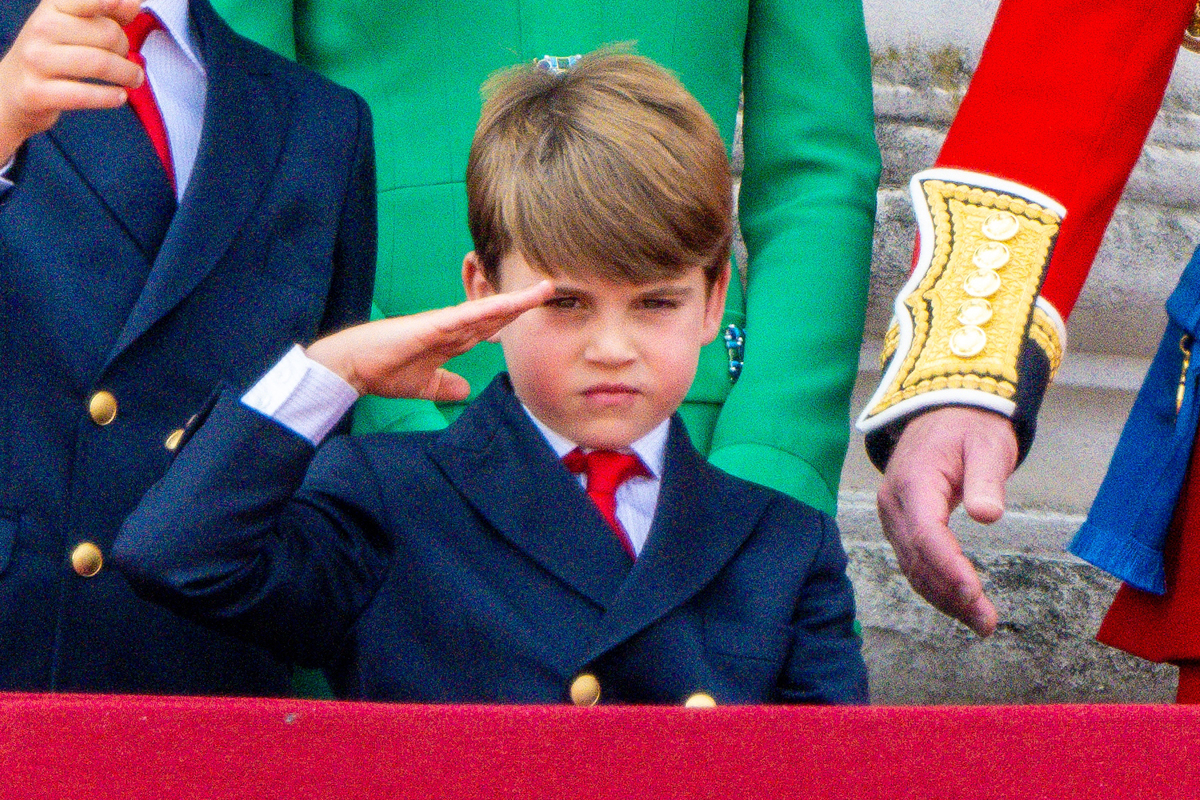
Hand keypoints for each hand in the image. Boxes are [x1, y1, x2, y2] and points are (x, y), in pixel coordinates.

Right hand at [0, 0, 142, 162]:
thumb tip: (133, 3)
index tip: (124, 5)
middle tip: (128, 60)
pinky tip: (119, 96)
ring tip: (133, 79)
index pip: (85, 0)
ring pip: (99, 63)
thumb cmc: (52, 55)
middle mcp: (41, 29)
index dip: (108, 3)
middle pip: (107, 34)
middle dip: (126, 49)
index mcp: (52, 9)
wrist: (11, 88)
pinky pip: (84, 95)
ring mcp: (37, 60)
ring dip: (127, 74)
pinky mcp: (37, 92)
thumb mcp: (74, 28)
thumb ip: (106, 15)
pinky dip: (109, 97)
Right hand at [306, 280, 554, 399]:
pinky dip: (487, 310)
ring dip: (516, 300)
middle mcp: (452, 327)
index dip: (517, 319)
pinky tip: (508, 304)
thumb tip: (464, 390)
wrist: (352, 368)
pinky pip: (465, 316)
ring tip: (544, 289)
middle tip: (553, 289)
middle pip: (497, 313)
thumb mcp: (424, 385)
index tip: (541, 312)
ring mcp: (443, 324)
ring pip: (488, 310)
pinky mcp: (431, 326)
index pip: (493, 327)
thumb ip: (445, 384)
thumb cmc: (383, 371)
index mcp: (453, 339)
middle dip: (525, 302)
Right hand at [876, 406, 1018, 635]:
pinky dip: (935, 586)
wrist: (944, 413)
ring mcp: (894, 516)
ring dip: (944, 597)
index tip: (974, 593)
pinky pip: (913, 561)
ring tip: (981, 622)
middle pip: (917, 558)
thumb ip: (986, 480)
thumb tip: (988, 515)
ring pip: (912, 566)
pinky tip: (960, 603)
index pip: (926, 532)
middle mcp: (895, 503)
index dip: (948, 566)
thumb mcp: (987, 445)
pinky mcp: (901, 525)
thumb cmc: (969, 429)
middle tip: (987, 622)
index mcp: (914, 481)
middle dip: (950, 593)